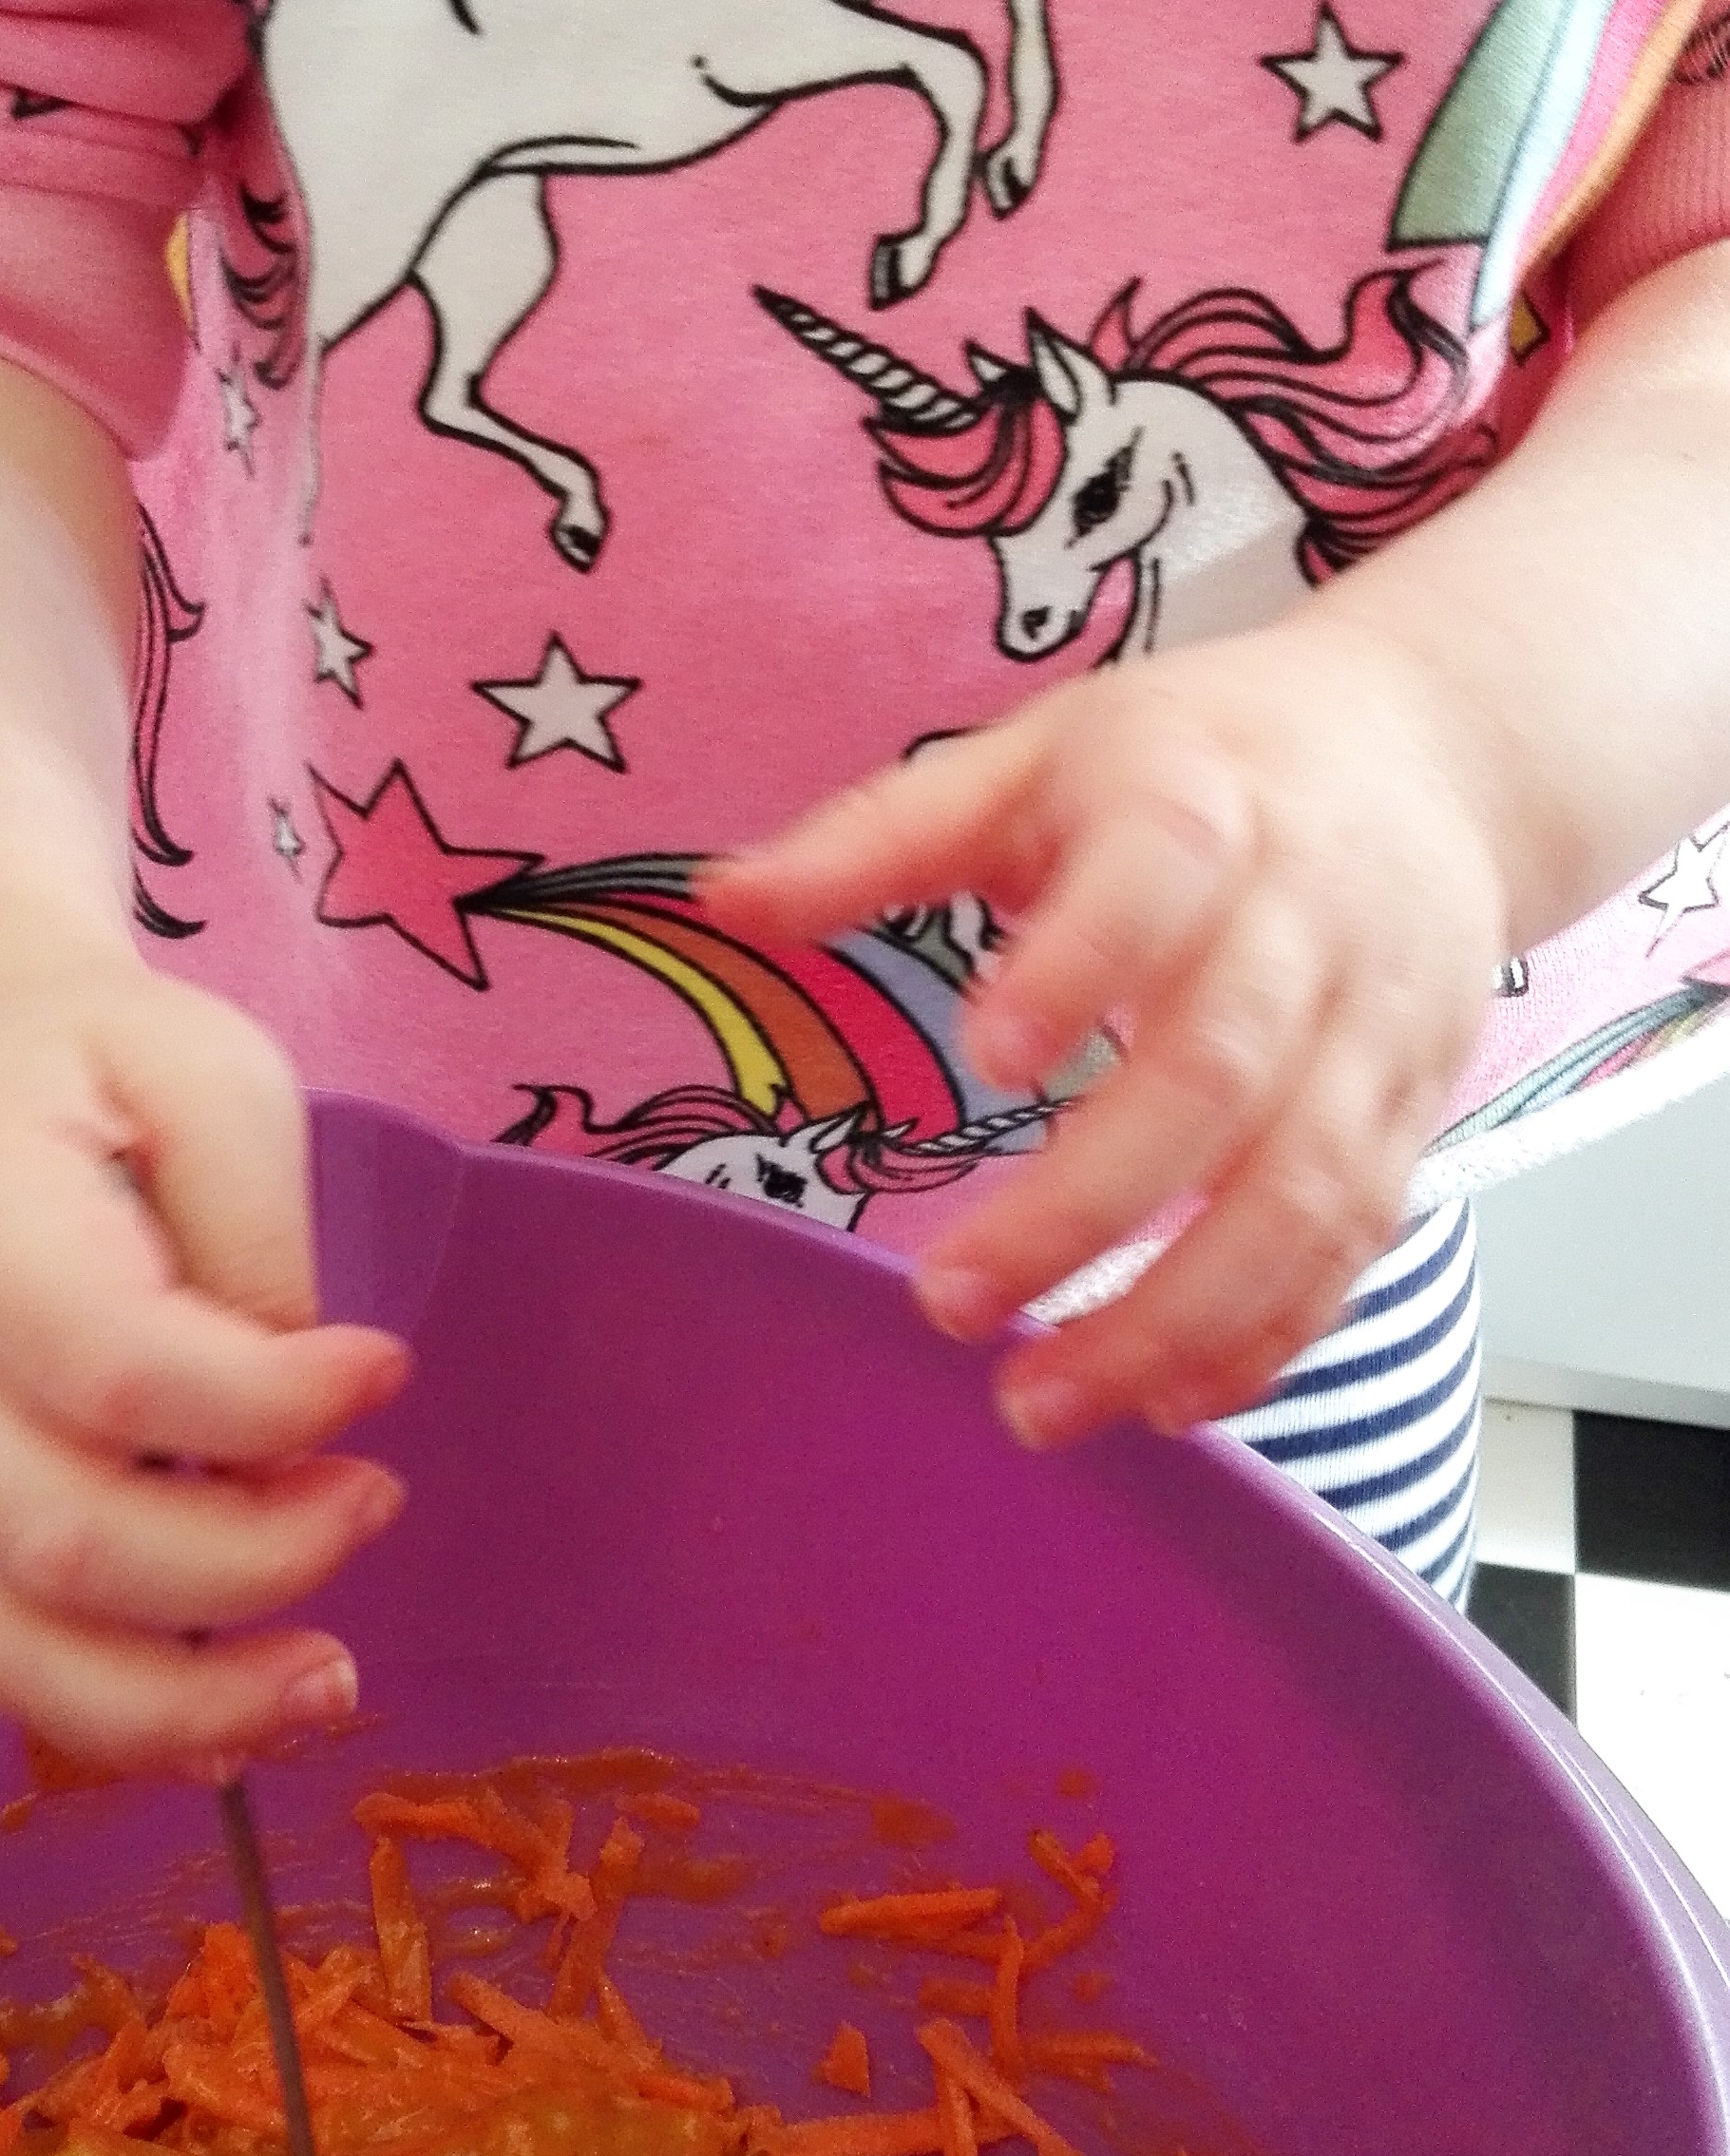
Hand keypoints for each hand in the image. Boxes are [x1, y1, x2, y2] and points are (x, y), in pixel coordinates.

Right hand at [0, 962, 409, 1774]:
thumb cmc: (104, 1071)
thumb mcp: (208, 1072)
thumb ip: (251, 1232)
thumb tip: (296, 1399)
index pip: (106, 1363)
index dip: (263, 1406)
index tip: (388, 1371)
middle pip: (58, 1532)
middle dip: (249, 1558)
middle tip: (376, 1499)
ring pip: (14, 1640)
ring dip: (186, 1697)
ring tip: (331, 1680)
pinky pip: (6, 1667)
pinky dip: (126, 1723)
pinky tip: (243, 1724)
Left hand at [706, 618, 1508, 1440]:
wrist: (1436, 754)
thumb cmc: (1201, 759)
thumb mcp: (1037, 755)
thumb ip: (882, 836)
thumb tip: (720, 905)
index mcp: (1200, 807)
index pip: (1159, 881)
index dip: (1083, 969)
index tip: (984, 1055)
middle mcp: (1306, 923)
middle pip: (1218, 1076)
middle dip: (1088, 1208)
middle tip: (948, 1304)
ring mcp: (1373, 1032)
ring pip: (1299, 1192)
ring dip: (1175, 1316)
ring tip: (1041, 1401)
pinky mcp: (1411, 1116)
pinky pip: (1354, 1244)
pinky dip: (1270, 1335)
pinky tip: (1166, 1401)